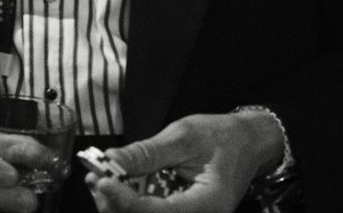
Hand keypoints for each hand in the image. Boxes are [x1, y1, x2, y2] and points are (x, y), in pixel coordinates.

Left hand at [86, 112, 280, 212]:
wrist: (248, 143)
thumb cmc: (222, 136)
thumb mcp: (184, 136)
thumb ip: (147, 152)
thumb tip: (111, 160)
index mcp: (208, 205)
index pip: (158, 212)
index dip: (124, 200)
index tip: (101, 180)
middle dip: (116, 204)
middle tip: (94, 176)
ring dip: (118, 203)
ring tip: (100, 176)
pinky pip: (150, 212)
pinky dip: (129, 201)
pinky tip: (115, 183)